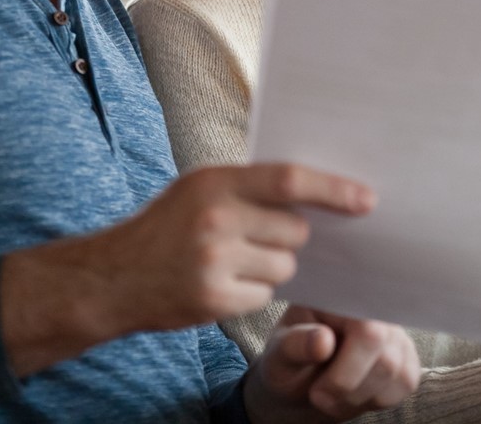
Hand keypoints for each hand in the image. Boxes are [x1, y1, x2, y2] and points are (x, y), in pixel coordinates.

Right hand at [0, 163, 374, 375]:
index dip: (332, 189)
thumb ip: (248, 186)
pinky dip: (252, 293)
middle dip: (289, 236)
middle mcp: (216, 218)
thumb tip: (313, 191)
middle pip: (294, 231)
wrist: (113, 277)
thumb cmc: (165, 226)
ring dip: (271, 266)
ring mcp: (214, 262)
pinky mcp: (214, 300)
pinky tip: (221, 283)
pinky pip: (264, 297)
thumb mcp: (199, 189)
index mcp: (215, 182)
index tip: (366, 199)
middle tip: (258, 236)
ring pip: (284, 267)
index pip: (288, 180)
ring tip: (233, 260)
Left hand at [243, 305, 420, 422]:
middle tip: (319, 396)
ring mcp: (392, 328)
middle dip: (349, 388)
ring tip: (333, 394)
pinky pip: (407, 382)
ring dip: (361, 397)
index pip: (366, 329)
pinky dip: (378, 399)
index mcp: (337, 294)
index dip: (348, 368)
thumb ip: (297, 344)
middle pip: (385, 357)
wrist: (300, 382)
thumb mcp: (279, 354)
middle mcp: (371, 304)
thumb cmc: (288, 361)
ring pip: (398, 374)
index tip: (318, 392)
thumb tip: (324, 339)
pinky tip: (355, 391)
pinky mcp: (405, 353)